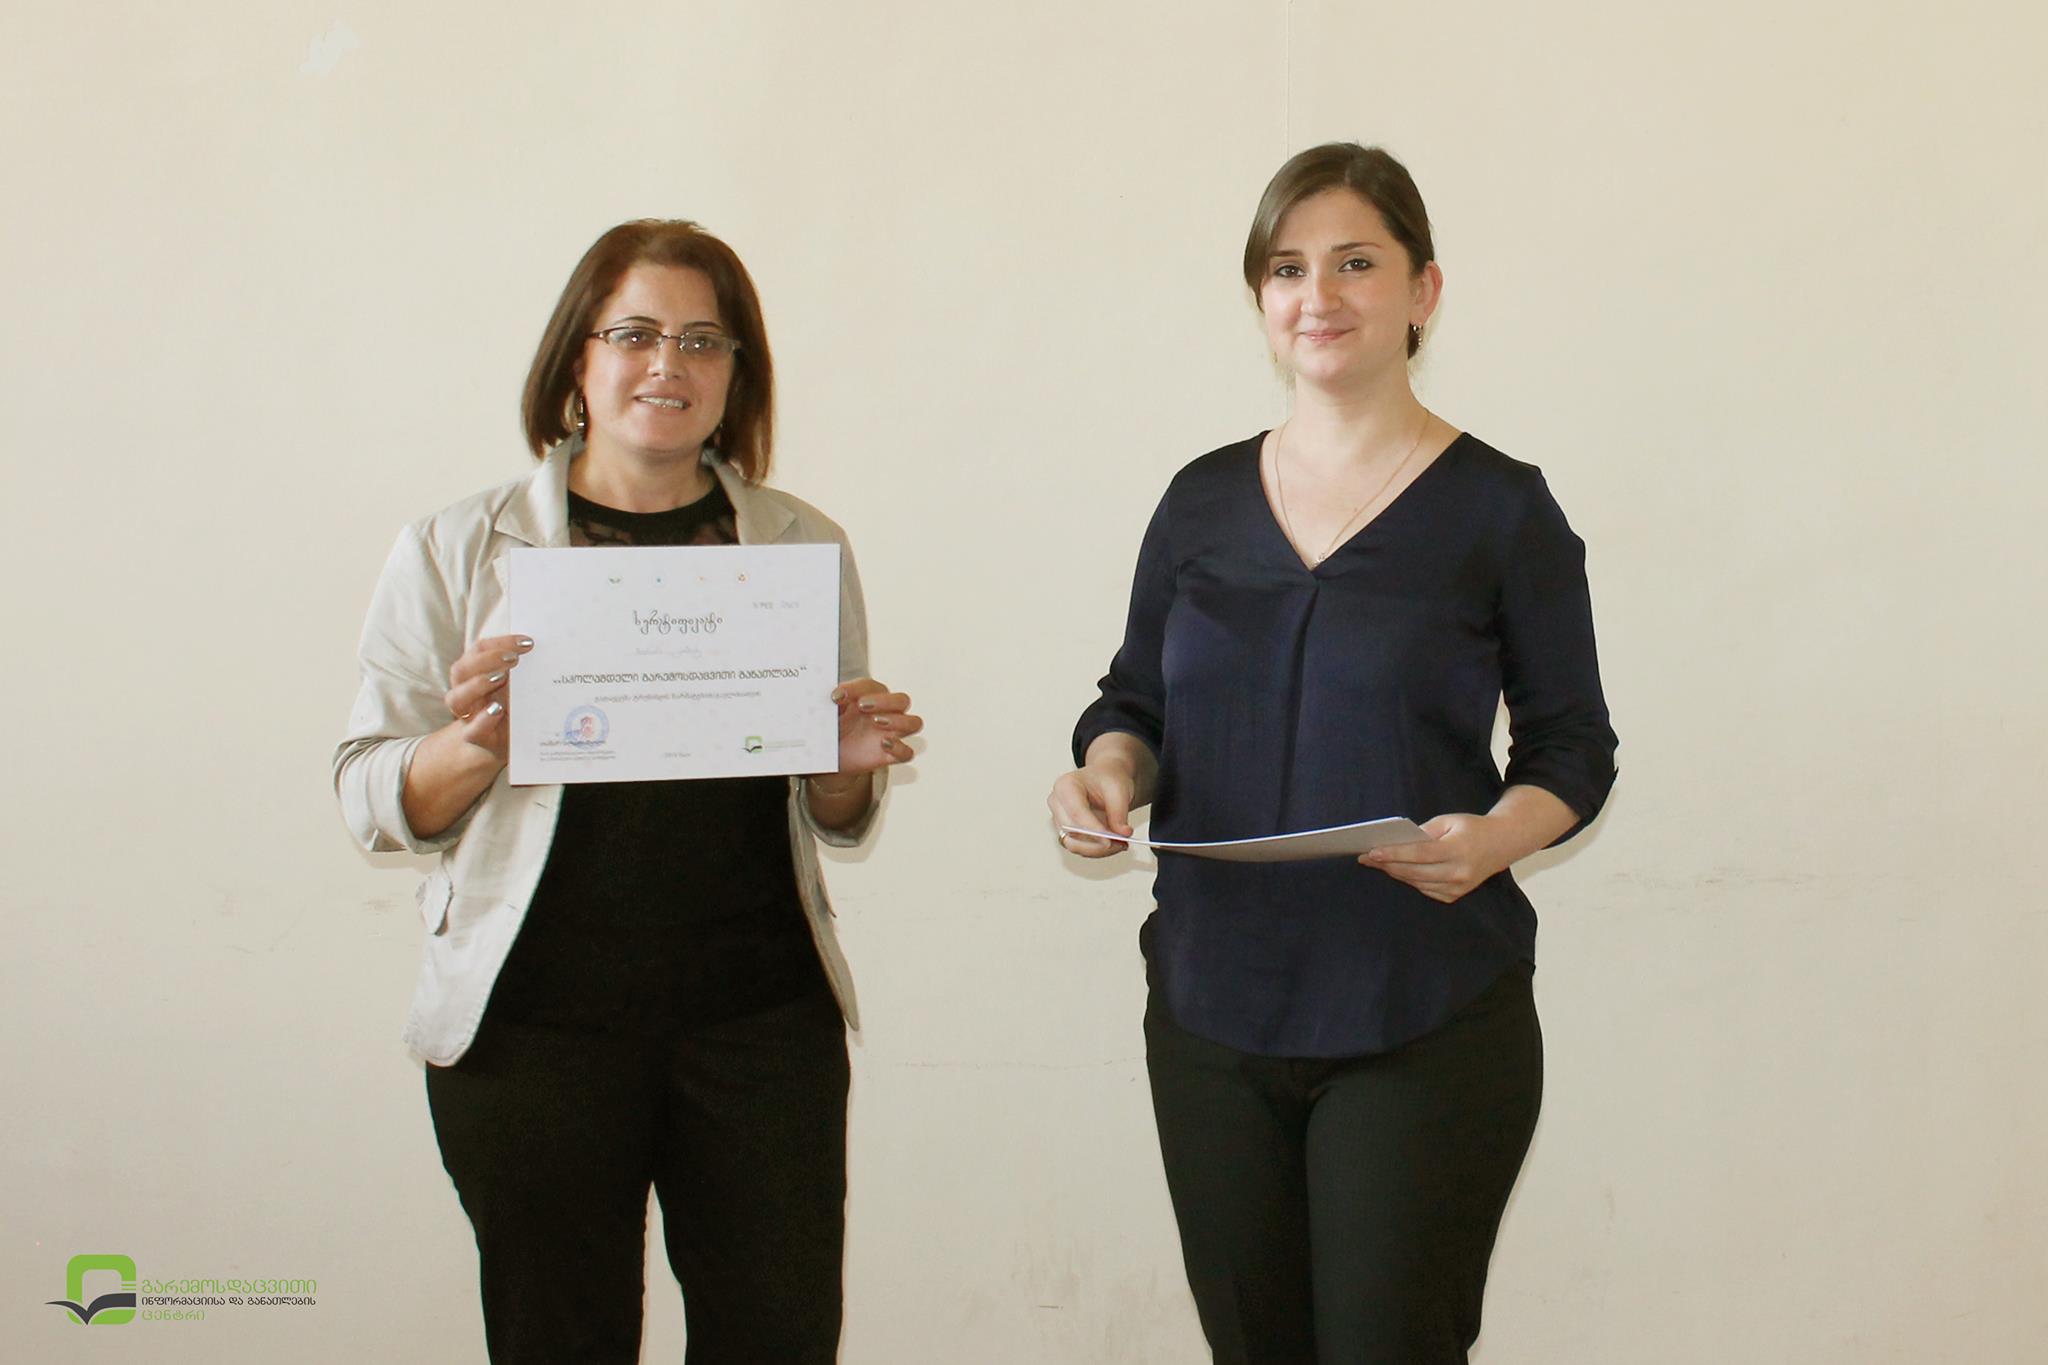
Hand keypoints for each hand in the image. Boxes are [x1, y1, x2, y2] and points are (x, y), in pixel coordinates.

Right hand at [443, 634, 533, 764]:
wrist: (496, 745)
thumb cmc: (508, 708)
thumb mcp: (515, 686)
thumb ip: (523, 670)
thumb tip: (551, 651)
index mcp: (474, 673)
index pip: (479, 649)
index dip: (501, 642)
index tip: (528, 643)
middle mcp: (465, 691)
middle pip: (461, 670)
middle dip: (488, 659)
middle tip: (515, 658)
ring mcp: (467, 715)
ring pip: (456, 698)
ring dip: (478, 684)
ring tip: (502, 678)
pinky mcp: (475, 737)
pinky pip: (472, 729)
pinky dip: (484, 719)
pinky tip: (497, 710)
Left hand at [831, 678, 920, 774]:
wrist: (830, 755)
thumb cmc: (833, 727)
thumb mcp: (829, 713)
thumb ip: (833, 702)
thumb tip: (833, 696)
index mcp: (871, 698)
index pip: (872, 686)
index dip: (856, 688)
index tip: (836, 696)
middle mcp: (886, 713)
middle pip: (902, 700)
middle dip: (884, 700)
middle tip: (861, 705)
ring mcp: (891, 734)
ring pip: (913, 723)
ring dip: (898, 721)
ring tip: (876, 721)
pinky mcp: (890, 755)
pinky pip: (907, 752)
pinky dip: (900, 748)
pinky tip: (884, 743)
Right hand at [1047, 764, 1135, 857]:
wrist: (1105, 778)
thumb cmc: (1106, 778)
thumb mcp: (1119, 789)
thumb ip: (1119, 812)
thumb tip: (1122, 833)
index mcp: (1065, 786)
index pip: (1075, 812)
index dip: (1092, 829)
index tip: (1109, 840)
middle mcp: (1058, 804)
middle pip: (1071, 831)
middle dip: (1097, 842)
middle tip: (1120, 843)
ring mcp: (1060, 820)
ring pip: (1073, 844)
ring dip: (1097, 850)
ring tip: (1120, 844)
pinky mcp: (1068, 833)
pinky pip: (1079, 848)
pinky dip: (1097, 850)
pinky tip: (1113, 845)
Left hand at [1362, 813, 1518, 903]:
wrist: (1503, 843)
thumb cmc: (1472, 828)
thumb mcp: (1449, 821)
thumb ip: (1424, 832)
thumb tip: (1398, 842)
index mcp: (1457, 850)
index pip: (1419, 854)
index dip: (1394, 854)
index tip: (1371, 852)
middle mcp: (1458, 872)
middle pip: (1414, 872)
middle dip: (1387, 865)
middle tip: (1365, 857)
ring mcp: (1457, 887)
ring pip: (1417, 883)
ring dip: (1395, 873)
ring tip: (1376, 863)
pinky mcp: (1455, 895)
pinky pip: (1425, 890)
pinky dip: (1410, 880)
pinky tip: (1397, 871)